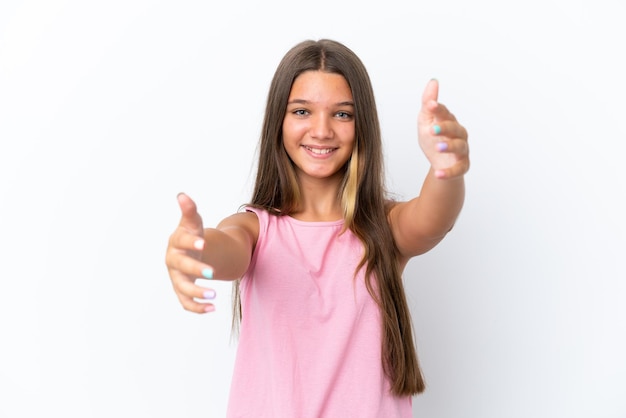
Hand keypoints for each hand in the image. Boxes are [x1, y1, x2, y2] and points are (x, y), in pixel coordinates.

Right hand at [165, 193, 216, 312]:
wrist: (188, 252)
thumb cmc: (191, 235)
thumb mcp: (192, 223)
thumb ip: (190, 211)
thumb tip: (182, 195)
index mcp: (176, 242)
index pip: (182, 241)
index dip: (192, 242)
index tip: (205, 243)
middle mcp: (174, 261)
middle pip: (182, 266)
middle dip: (196, 269)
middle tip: (213, 273)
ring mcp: (177, 277)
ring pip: (183, 288)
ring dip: (197, 293)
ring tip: (214, 296)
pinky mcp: (182, 291)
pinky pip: (186, 302)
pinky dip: (197, 307)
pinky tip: (212, 308)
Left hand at [418, 79, 469, 178]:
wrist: (438, 163)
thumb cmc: (433, 140)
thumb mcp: (426, 121)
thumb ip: (428, 103)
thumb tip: (433, 81)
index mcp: (449, 121)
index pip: (444, 113)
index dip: (438, 109)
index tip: (430, 105)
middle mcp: (458, 134)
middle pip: (455, 129)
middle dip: (445, 128)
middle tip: (432, 129)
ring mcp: (461, 150)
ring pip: (460, 147)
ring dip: (449, 146)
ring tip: (438, 147)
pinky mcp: (462, 166)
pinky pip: (458, 169)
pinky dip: (449, 172)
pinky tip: (439, 174)